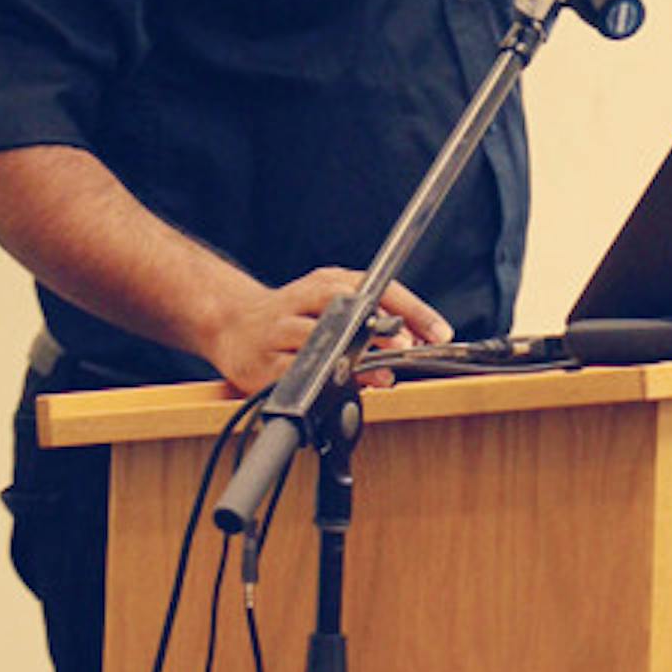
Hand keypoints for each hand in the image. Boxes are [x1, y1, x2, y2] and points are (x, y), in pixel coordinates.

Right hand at [202, 267, 451, 396]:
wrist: (232, 324)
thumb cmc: (293, 317)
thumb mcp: (332, 310)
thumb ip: (369, 328)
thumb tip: (404, 353)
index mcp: (328, 282)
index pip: (378, 288)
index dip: (413, 309)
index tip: (439, 332)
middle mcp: (304, 299)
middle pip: (346, 305)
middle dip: (381, 328)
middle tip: (407, 347)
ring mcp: (280, 329)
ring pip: (318, 338)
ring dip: (354, 359)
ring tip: (382, 376)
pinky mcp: (261, 362)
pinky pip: (293, 373)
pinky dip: (318, 381)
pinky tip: (335, 388)